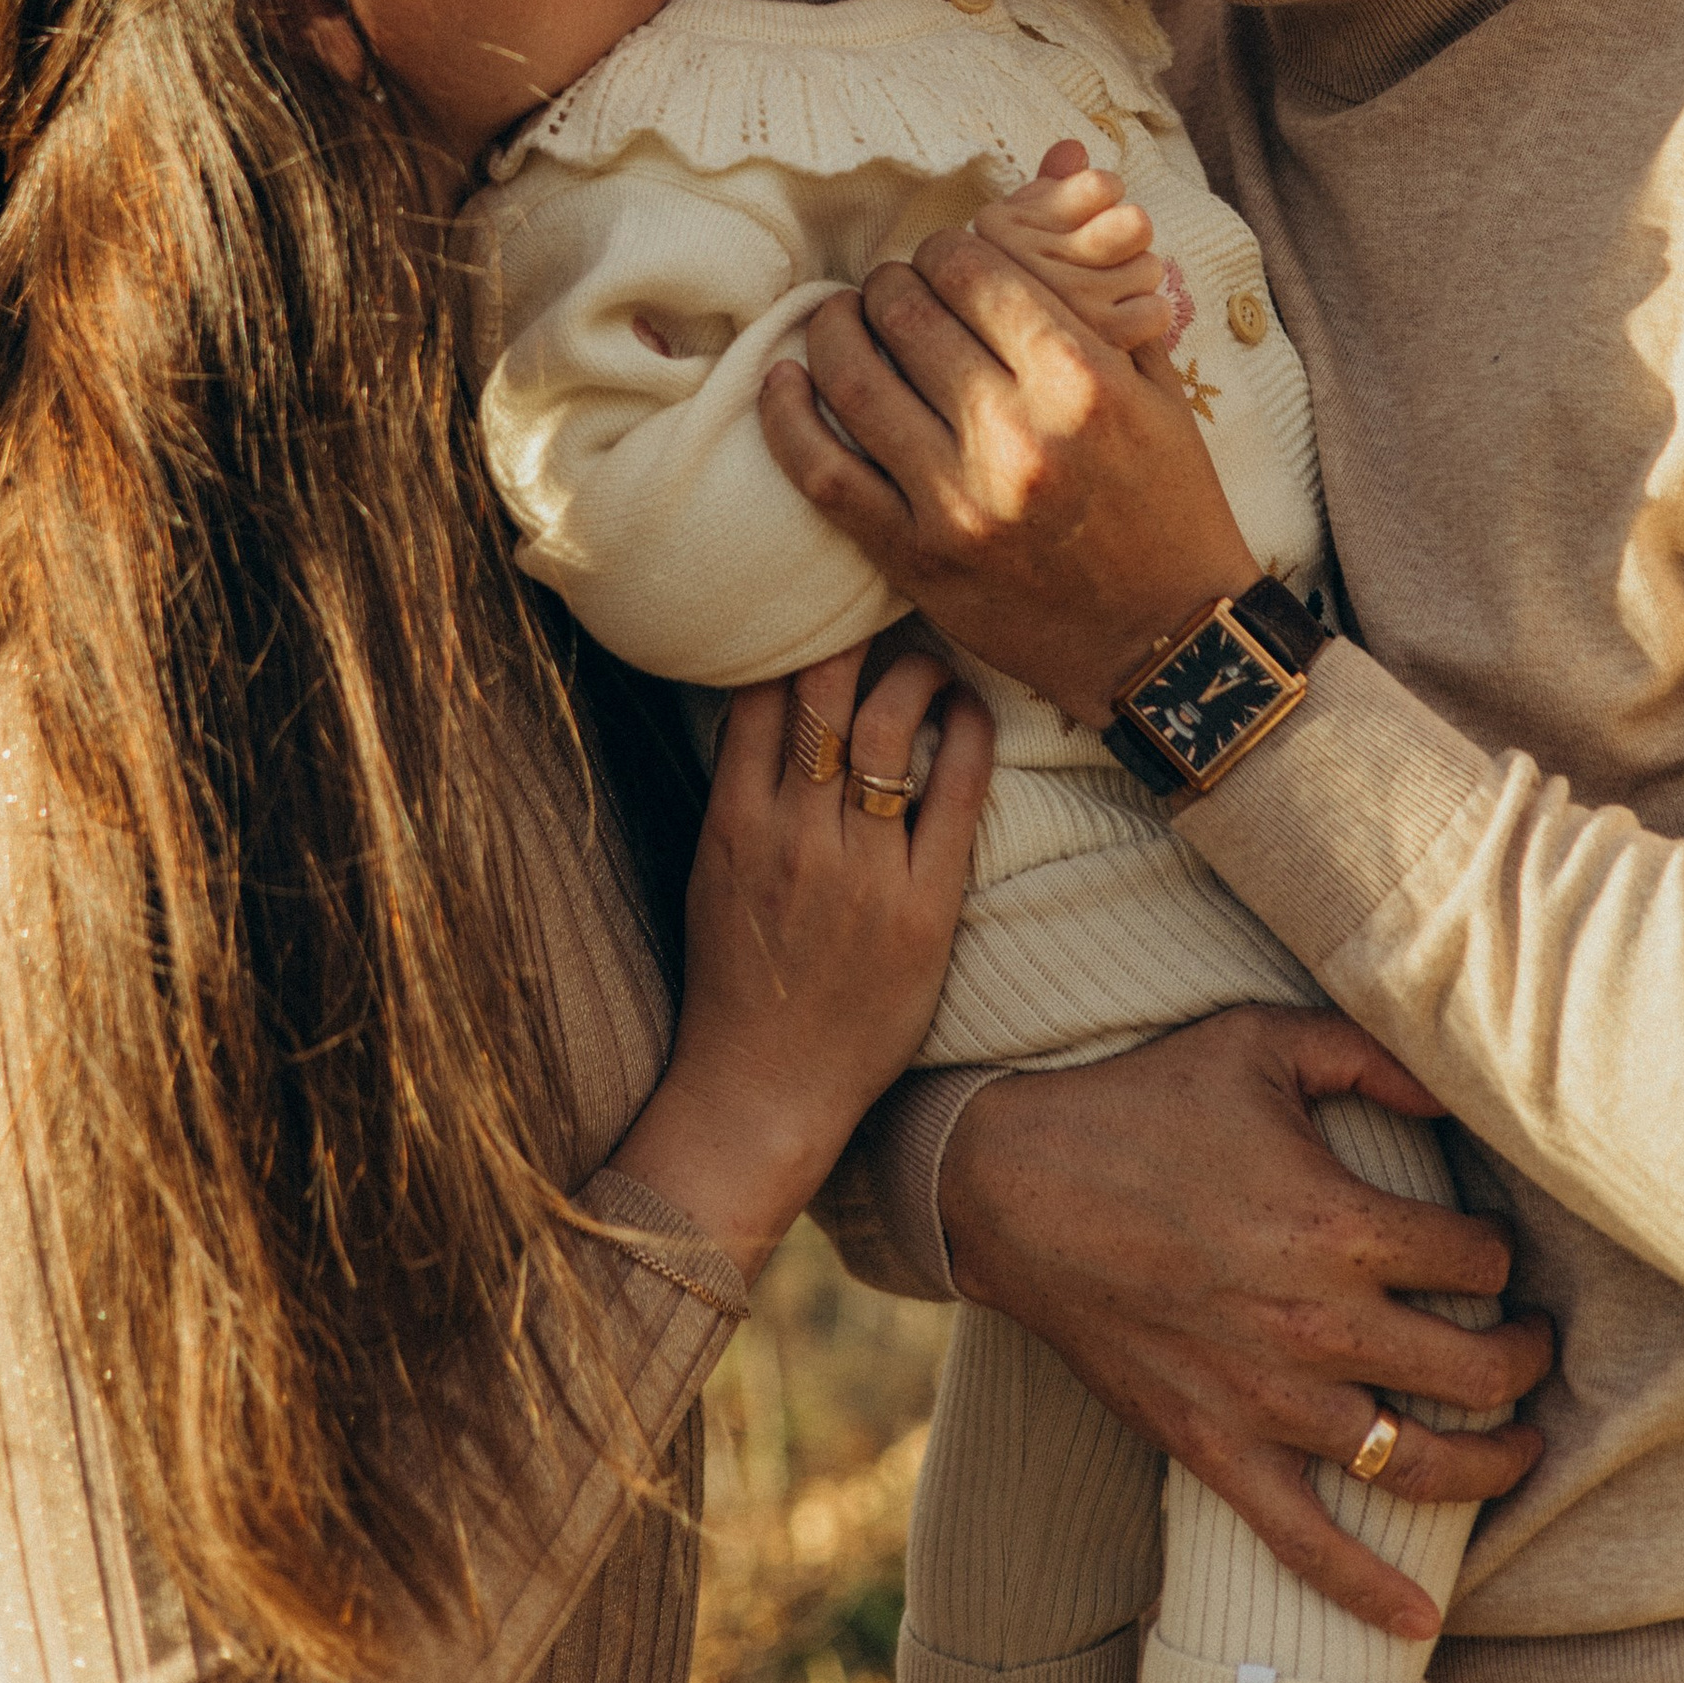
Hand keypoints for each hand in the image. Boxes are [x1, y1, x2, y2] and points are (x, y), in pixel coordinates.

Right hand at [615, 643, 993, 1281]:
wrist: (764, 1087)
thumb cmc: (737, 977)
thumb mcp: (713, 871)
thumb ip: (739, 788)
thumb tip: (764, 701)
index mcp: (735, 822)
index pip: (760, 692)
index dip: (793, 630)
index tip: (820, 595)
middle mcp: (795, 836)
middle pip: (823, 693)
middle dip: (853, 629)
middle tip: (879, 595)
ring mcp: (860, 871)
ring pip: (888, 729)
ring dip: (913, 673)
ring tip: (929, 660)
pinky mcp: (922, 907)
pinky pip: (954, 795)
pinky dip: (966, 736)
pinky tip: (970, 711)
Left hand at [759, 223, 1258, 720]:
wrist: (1169, 644)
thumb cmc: (1170, 505)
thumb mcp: (1155, 381)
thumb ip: (1100, 274)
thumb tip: (1062, 159)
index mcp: (1080, 378)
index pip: (971, 267)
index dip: (947, 247)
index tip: (948, 260)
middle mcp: (1015, 433)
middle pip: (905, 311)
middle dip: (890, 284)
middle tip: (894, 290)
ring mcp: (957, 499)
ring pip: (853, 377)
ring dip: (834, 330)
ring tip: (840, 319)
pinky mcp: (916, 556)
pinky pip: (821, 470)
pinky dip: (786, 414)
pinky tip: (783, 378)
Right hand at [940, 1010, 1551, 1637]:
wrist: (1015, 1185)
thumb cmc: (1139, 1102)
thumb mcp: (1256, 1041)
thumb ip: (1365, 1055)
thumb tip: (1452, 1096)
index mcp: (1339, 1225)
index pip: (1477, 1261)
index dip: (1500, 1253)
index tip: (1491, 1248)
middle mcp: (1319, 1325)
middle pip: (1476, 1373)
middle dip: (1522, 1359)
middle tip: (1529, 1343)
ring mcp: (1269, 1400)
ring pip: (1421, 1465)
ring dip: (1491, 1462)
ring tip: (1516, 1443)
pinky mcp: (1217, 1448)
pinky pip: (1306, 1542)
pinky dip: (1369, 1591)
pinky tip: (1422, 1621)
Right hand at [973, 137, 1170, 351]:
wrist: (998, 366)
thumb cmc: (1019, 286)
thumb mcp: (1022, 230)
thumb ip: (1050, 187)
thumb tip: (1073, 147)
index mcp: (999, 224)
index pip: (1101, 186)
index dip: (1107, 197)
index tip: (1089, 217)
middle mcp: (1025, 262)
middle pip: (1135, 224)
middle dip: (1129, 238)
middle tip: (1109, 257)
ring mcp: (1057, 305)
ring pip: (1150, 267)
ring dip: (1137, 280)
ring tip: (1110, 295)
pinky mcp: (1088, 346)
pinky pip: (1156, 312)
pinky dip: (1149, 316)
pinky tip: (1122, 322)